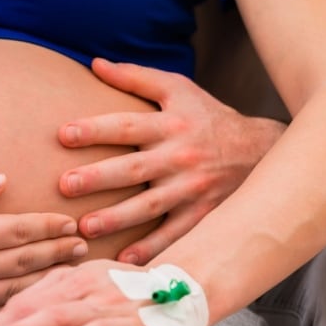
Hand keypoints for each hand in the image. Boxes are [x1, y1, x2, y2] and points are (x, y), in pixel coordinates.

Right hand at [0, 173, 88, 325]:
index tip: (71, 223)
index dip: (49, 226)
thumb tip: (3, 181)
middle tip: (83, 247)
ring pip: (14, 291)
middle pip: (25, 261)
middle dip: (57, 252)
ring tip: (69, 275)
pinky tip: (30, 304)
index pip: (20, 230)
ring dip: (45, 282)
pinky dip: (16, 308)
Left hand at [59, 59, 285, 263]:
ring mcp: (191, 189)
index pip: (128, 125)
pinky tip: (125, 262)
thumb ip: (136, 77)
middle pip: (134, 168)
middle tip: (65, 185)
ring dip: (118, 218)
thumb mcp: (178, 90)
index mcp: (170, 124)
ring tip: (86, 227)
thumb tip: (95, 63)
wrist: (262, 150)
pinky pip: (175, 235)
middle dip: (99, 178)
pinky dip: (152, 250)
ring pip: (150, 206)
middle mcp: (180, 157)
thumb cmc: (207, 117)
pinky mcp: (202, 215)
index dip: (96, 129)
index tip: (64, 134)